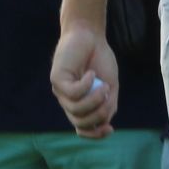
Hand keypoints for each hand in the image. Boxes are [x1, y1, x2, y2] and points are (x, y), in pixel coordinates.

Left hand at [49, 22, 118, 137]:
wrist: (90, 35)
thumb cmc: (100, 59)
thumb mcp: (110, 86)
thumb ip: (108, 105)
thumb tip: (104, 123)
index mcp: (80, 104)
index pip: (82, 128)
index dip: (95, 134)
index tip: (111, 129)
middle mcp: (68, 100)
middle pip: (80, 122)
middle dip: (98, 115)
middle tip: (109, 97)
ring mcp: (60, 91)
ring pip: (76, 109)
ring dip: (94, 100)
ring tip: (105, 86)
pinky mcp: (56, 79)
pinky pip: (72, 92)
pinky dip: (86, 85)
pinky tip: (91, 73)